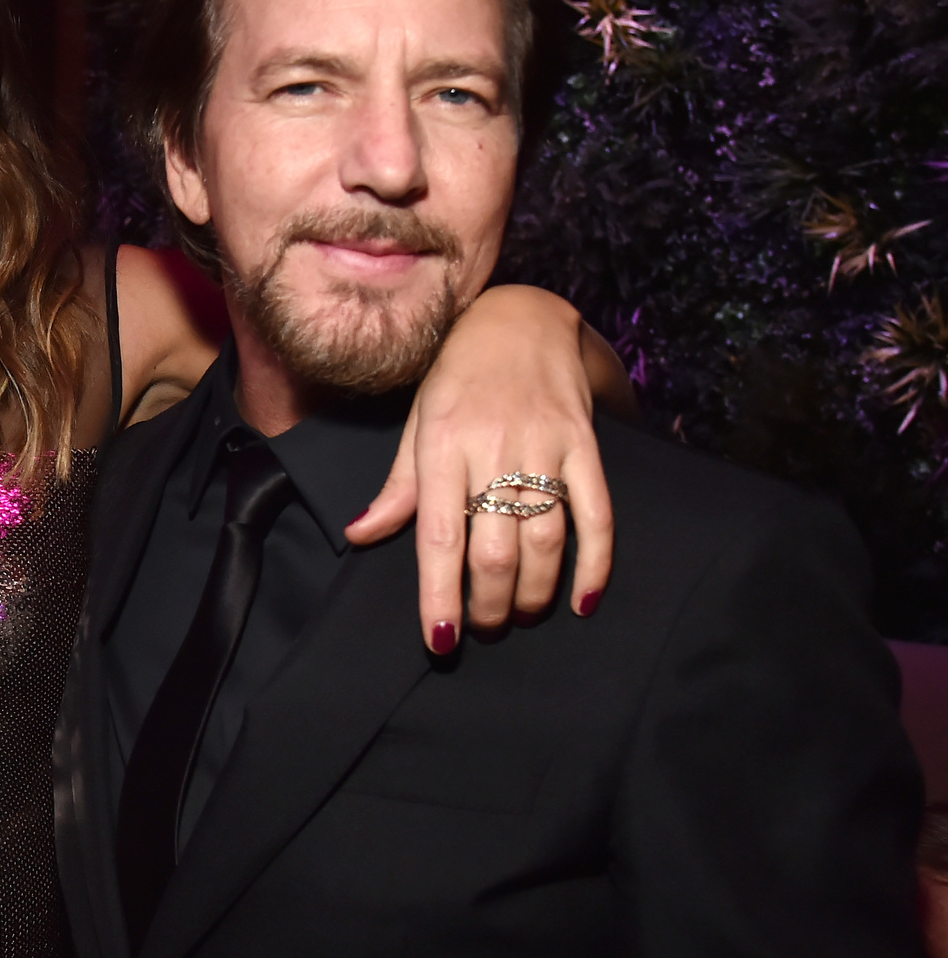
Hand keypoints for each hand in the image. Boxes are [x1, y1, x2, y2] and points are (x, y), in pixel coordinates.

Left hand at [344, 285, 614, 650]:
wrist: (518, 319)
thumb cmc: (456, 380)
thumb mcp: (417, 425)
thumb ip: (397, 488)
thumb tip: (359, 535)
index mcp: (441, 447)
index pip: (438, 537)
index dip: (440, 593)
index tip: (441, 638)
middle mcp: (491, 448)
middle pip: (494, 549)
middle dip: (488, 604)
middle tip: (483, 627)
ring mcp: (543, 446)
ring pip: (544, 540)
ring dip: (533, 593)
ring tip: (519, 615)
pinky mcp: (585, 444)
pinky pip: (598, 514)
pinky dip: (595, 564)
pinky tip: (583, 600)